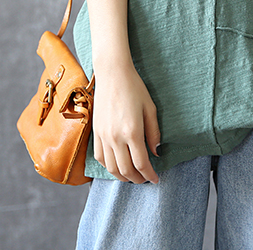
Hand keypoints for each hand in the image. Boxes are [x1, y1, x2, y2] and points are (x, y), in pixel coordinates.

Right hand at [92, 64, 160, 183]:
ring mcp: (104, 136)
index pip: (141, 163)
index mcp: (132, 131)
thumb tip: (156, 153)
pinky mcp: (96, 132)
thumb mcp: (150, 108)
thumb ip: (154, 133)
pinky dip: (109, 166)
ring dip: (122, 176)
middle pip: (126, 170)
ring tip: (132, 176)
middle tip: (145, 179)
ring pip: (111, 168)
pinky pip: (100, 157)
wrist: (113, 74)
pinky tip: (117, 165)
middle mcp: (116, 137)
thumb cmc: (134, 88)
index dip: (150, 175)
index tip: (156, 179)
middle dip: (137, 179)